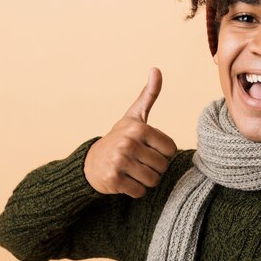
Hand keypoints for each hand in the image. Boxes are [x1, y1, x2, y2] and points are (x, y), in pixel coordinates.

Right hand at [84, 68, 176, 197]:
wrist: (90, 162)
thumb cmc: (120, 137)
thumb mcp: (135, 116)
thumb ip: (149, 95)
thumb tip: (156, 69)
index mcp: (139, 128)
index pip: (170, 150)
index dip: (162, 153)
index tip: (147, 149)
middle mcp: (128, 143)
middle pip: (162, 166)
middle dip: (154, 168)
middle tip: (138, 161)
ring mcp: (119, 161)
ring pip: (153, 180)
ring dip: (146, 180)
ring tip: (132, 170)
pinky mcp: (113, 179)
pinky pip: (139, 192)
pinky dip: (135, 191)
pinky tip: (125, 180)